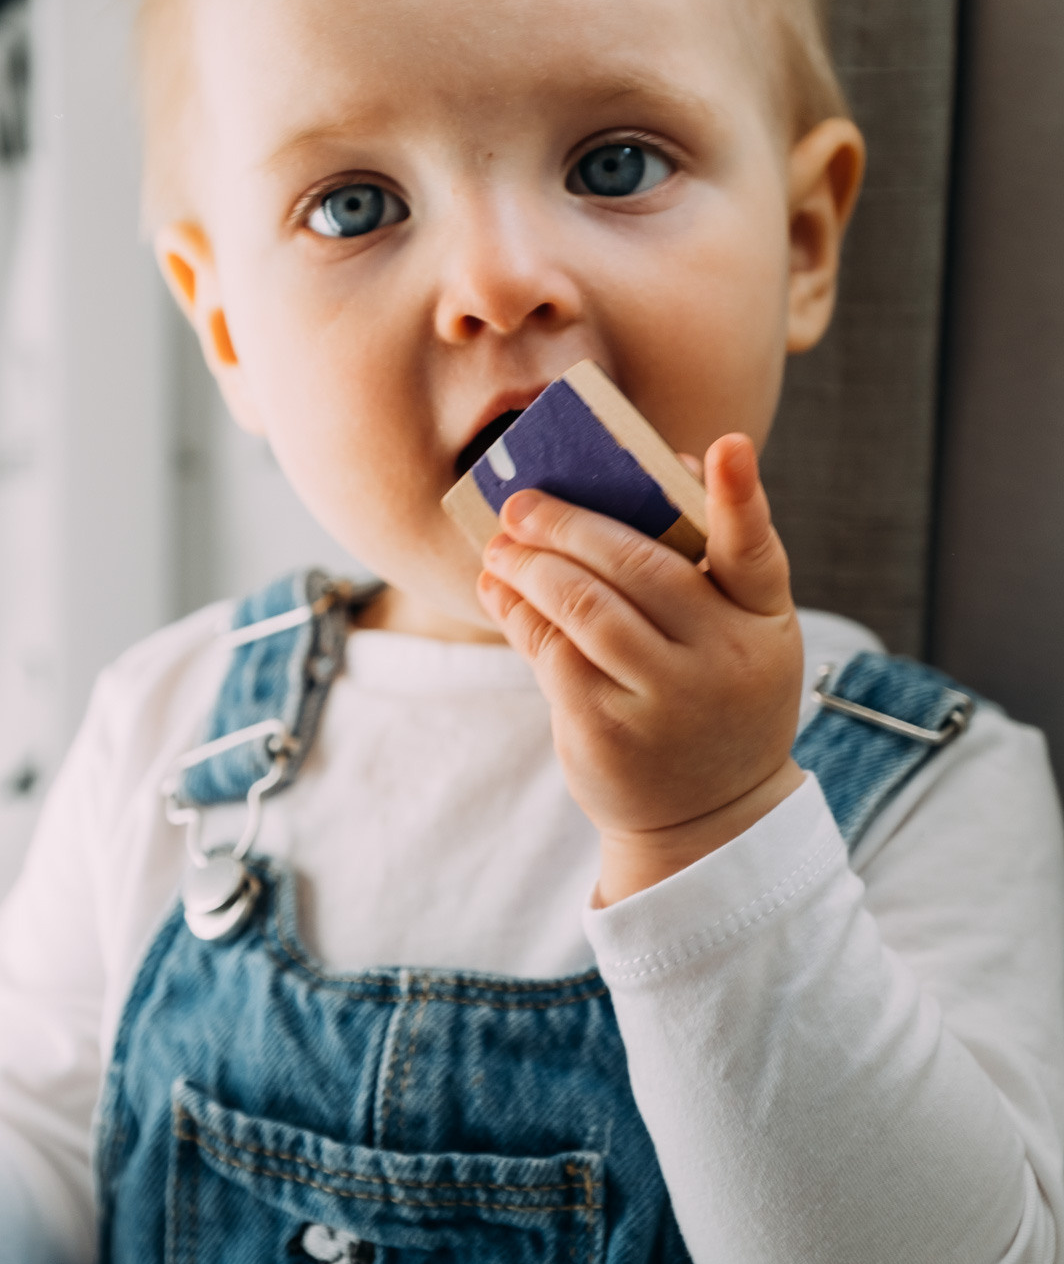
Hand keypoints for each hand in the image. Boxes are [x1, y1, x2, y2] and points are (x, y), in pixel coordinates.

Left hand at [477, 433, 804, 900]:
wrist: (710, 818)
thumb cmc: (715, 696)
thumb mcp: (737, 637)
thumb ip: (707, 562)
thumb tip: (657, 464)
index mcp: (763, 621)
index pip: (755, 550)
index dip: (741, 496)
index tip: (727, 445)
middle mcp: (724, 658)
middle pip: (639, 565)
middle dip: (570, 524)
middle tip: (524, 503)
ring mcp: (667, 698)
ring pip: (584, 605)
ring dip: (531, 565)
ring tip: (500, 547)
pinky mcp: (609, 729)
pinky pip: (550, 651)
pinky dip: (517, 612)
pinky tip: (499, 592)